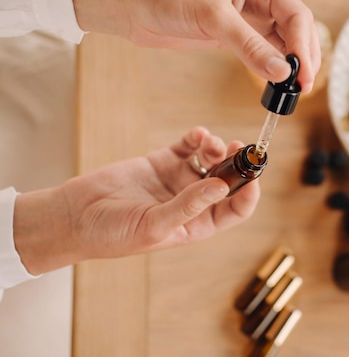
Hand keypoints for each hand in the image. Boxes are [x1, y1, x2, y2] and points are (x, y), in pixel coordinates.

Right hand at [13, 127, 259, 274]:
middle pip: (226, 180)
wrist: (74, 216)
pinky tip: (197, 135)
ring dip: (216, 149)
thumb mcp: (153, 225)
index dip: (249, 193)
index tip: (255, 174)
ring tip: (209, 143)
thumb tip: (221, 188)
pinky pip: (187, 147)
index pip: (234, 210)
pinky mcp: (162, 162)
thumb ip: (188, 206)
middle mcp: (192, 202)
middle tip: (240, 147)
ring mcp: (177, 181)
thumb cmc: (112, 233)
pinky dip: (196, 138)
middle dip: (237, 164)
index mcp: (196, 224)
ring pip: (210, 160)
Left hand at [70, 0, 320, 92]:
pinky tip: (274, 84)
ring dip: (289, 66)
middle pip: (295, 30)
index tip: (303, 74)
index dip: (304, 46)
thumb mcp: (213, 17)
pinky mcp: (232, 36)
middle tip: (302, 88)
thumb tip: (283, 72)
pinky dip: (270, 69)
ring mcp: (246, 19)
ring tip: (292, 91)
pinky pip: (261, 53)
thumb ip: (250, 46)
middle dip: (303, 58)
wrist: (129, 2)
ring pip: (281, 44)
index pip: (296, 15)